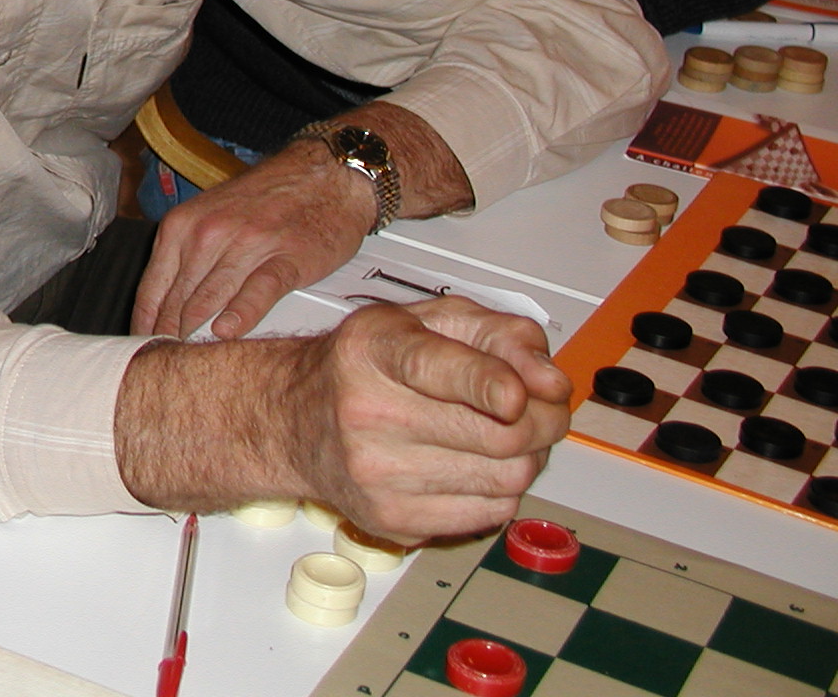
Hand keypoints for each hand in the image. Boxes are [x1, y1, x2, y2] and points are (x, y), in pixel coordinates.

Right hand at [110, 295, 568, 539]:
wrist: (292, 420)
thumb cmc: (364, 365)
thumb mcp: (424, 321)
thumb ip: (496, 333)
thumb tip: (549, 380)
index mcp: (373, 350)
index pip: (437, 368)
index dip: (487, 381)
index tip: (516, 395)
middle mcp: (367, 412)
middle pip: (499, 434)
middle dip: (543, 420)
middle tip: (543, 409)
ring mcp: (378, 474)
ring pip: (507, 478)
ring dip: (527, 457)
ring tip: (503, 435)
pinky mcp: (393, 520)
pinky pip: (490, 514)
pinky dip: (500, 489)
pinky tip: (474, 464)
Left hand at [130, 143, 370, 339]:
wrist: (325, 175)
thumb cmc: (265, 200)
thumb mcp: (210, 216)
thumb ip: (186, 255)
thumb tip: (161, 306)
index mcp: (183, 225)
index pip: (153, 287)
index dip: (145, 324)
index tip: (140, 351)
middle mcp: (209, 234)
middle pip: (178, 300)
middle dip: (168, 336)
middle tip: (163, 365)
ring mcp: (247, 245)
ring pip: (210, 299)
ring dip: (195, 333)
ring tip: (189, 361)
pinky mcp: (286, 258)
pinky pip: (256, 290)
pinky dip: (240, 314)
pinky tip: (226, 333)